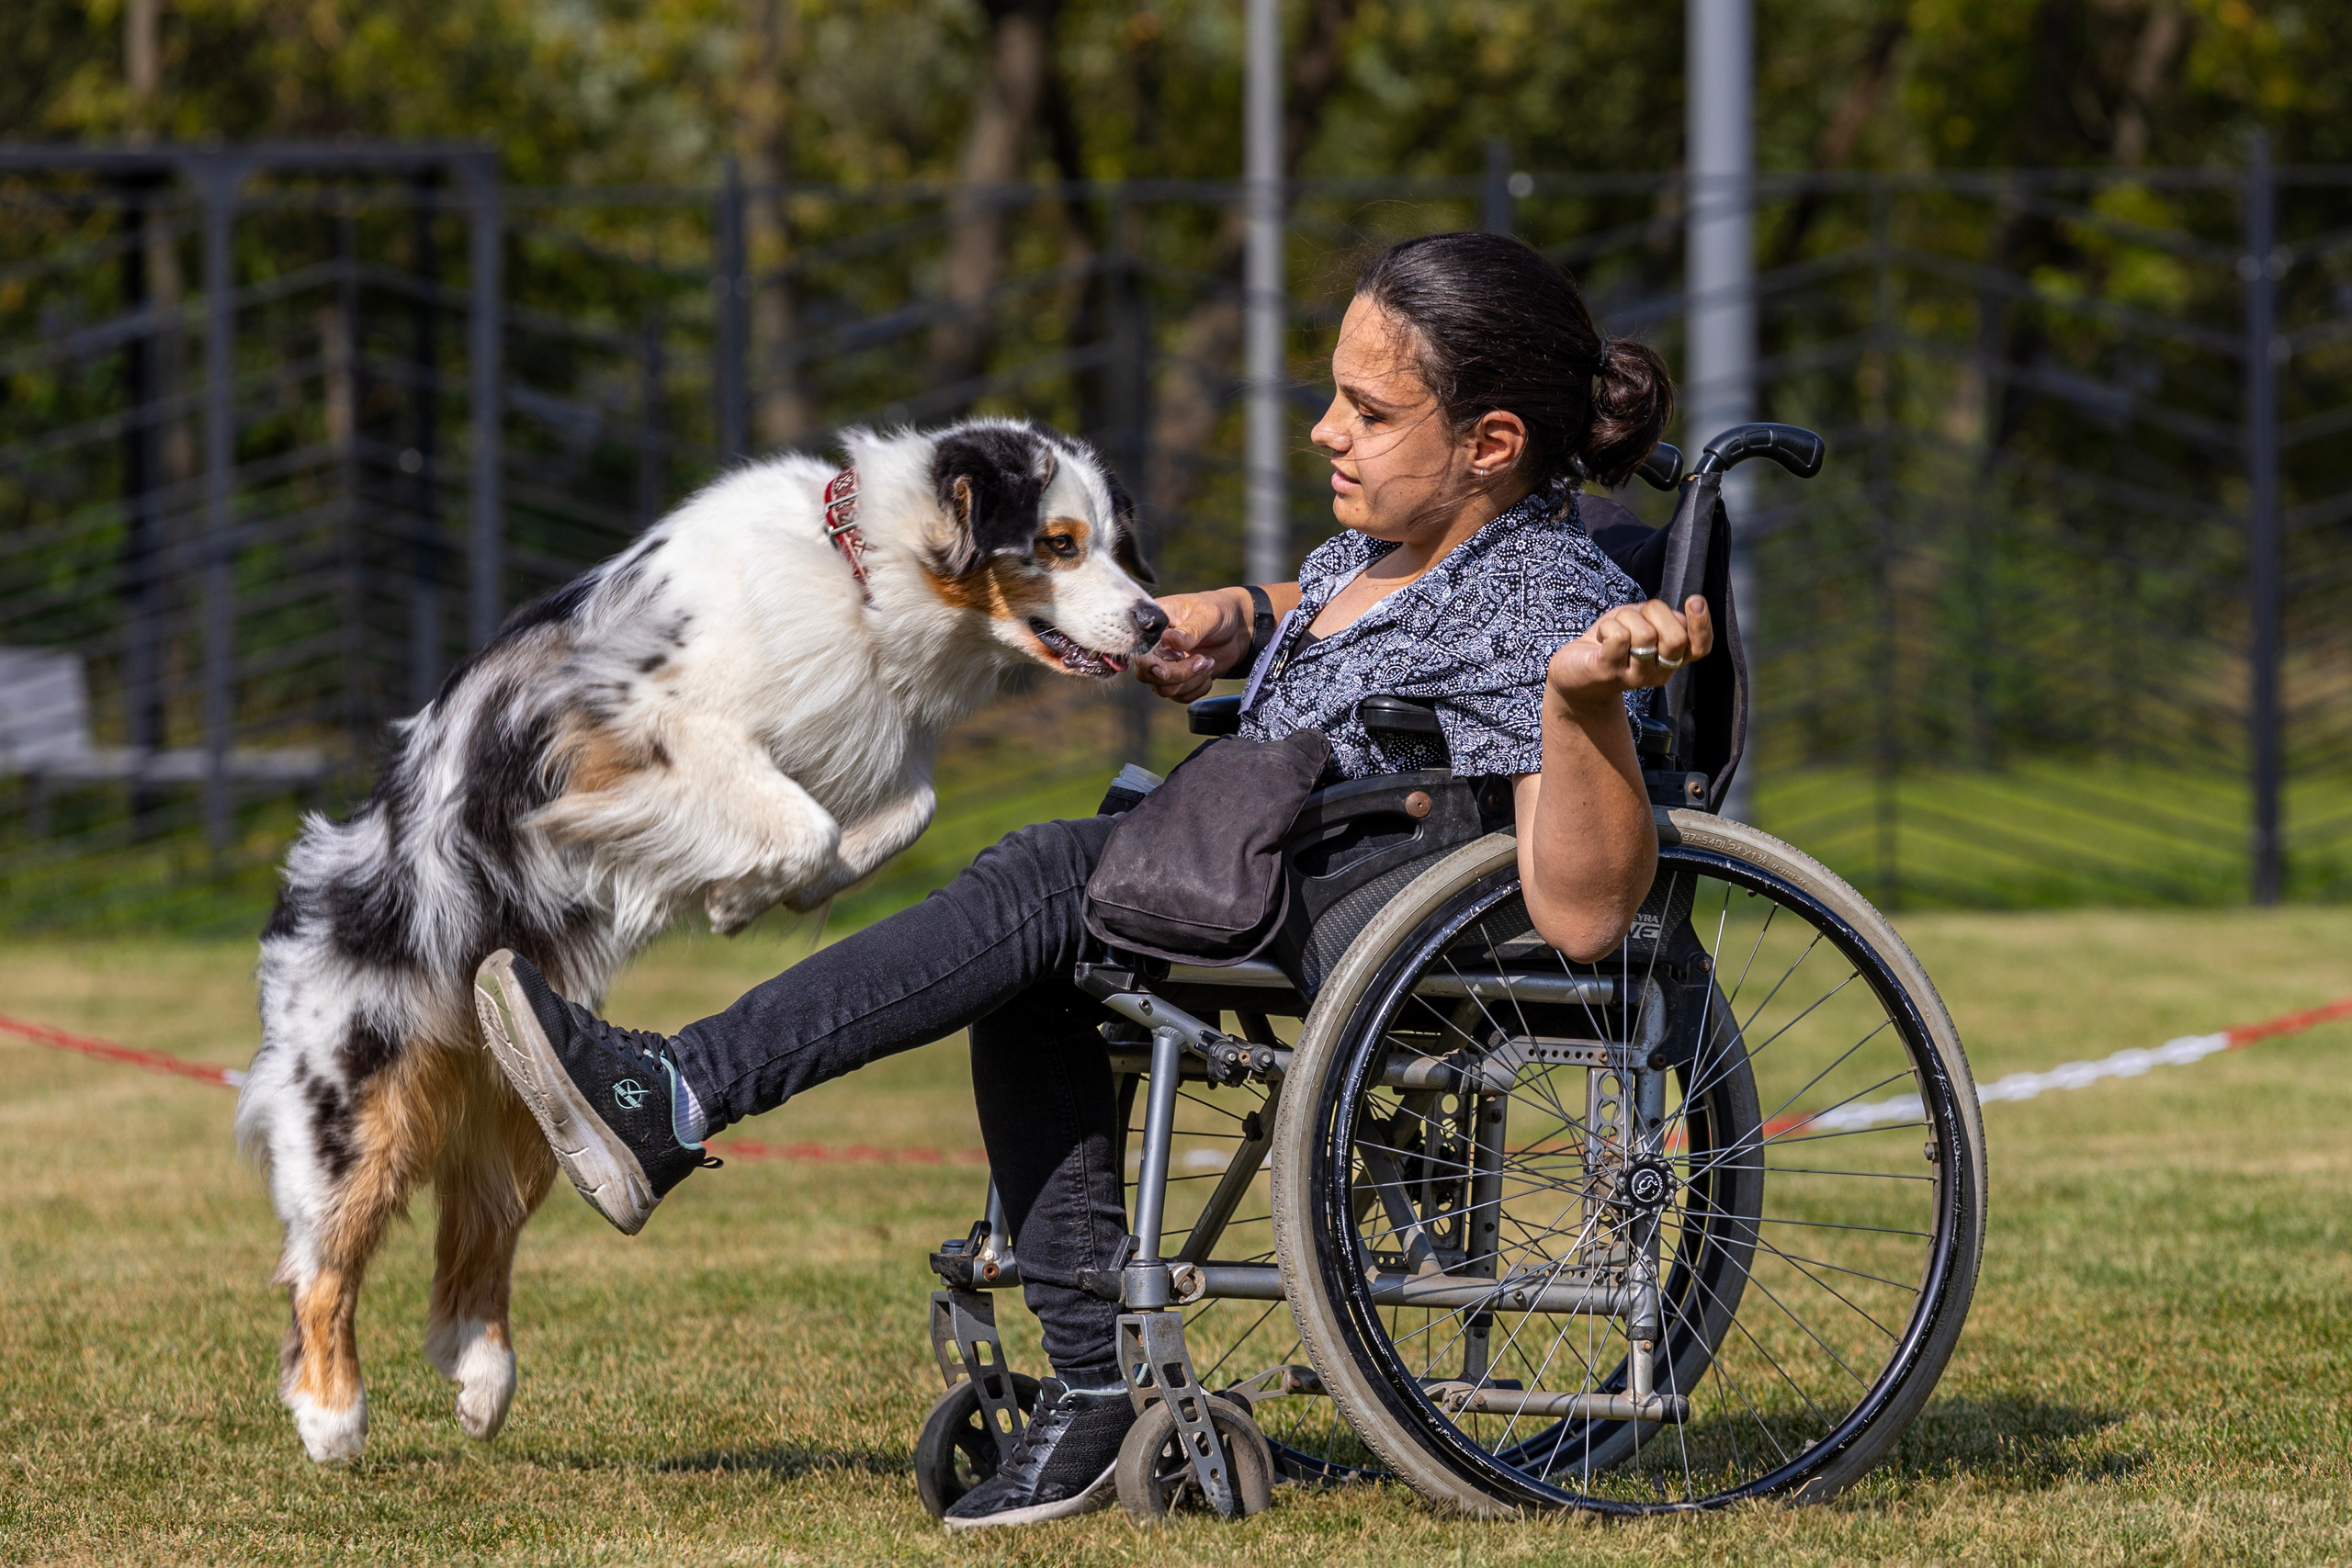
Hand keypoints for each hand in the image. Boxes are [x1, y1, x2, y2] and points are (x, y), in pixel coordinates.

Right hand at [1135, 589, 1251, 702]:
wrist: (1238, 627)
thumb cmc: (1219, 611)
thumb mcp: (1207, 614)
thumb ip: (1189, 630)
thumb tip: (1170, 640)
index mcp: (1152, 625)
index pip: (1138, 650)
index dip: (1148, 663)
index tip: (1164, 669)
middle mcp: (1153, 647)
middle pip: (1147, 675)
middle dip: (1178, 674)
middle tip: (1202, 660)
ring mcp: (1164, 664)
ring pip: (1164, 689)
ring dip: (1191, 680)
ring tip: (1209, 661)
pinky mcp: (1178, 679)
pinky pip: (1180, 696)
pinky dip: (1198, 688)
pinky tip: (1208, 669)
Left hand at [1547, 596, 1713, 714]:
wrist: (1574, 671)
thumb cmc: (1612, 641)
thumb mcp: (1642, 623)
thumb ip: (1664, 620)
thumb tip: (1681, 617)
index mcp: (1672, 660)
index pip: (1700, 647)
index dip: (1702, 624)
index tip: (1695, 600)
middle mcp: (1659, 673)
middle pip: (1675, 637)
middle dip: (1655, 612)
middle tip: (1635, 617)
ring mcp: (1634, 677)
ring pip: (1644, 633)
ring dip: (1626, 617)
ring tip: (1613, 627)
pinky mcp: (1609, 672)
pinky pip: (1618, 635)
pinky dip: (1608, 625)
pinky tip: (1601, 636)